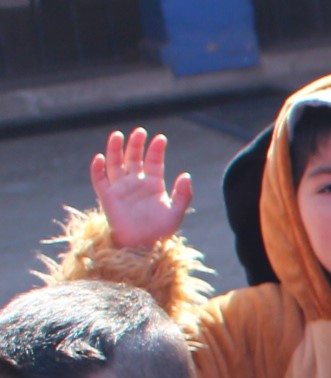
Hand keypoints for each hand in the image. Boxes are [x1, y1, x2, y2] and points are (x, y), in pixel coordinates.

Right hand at [91, 128, 191, 250]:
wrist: (143, 246)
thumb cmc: (160, 231)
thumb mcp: (176, 212)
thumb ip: (183, 195)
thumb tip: (186, 175)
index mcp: (153, 185)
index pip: (153, 161)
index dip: (156, 149)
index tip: (160, 138)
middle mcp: (136, 183)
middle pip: (133, 158)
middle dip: (136, 144)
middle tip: (140, 131)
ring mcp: (121, 188)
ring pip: (115, 163)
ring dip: (114, 149)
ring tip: (118, 135)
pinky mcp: (107, 197)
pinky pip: (99, 179)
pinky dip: (97, 168)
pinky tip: (100, 158)